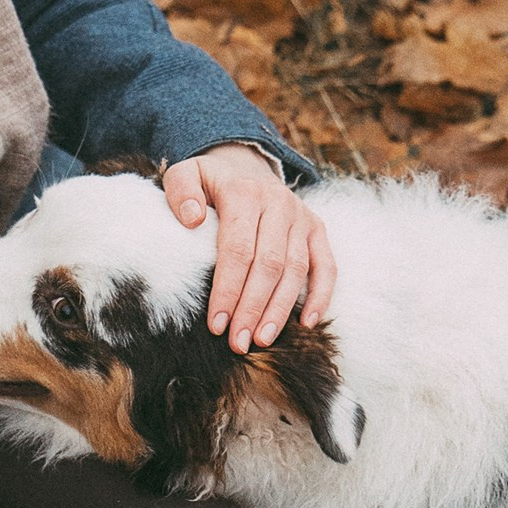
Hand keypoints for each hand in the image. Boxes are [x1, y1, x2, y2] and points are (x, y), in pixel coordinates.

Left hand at [162, 145, 334, 351]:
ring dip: (280, 309)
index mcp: (244, 193)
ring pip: (296, 270)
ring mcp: (301, 217)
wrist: (244, 164)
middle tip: (238, 343)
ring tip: (263, 340)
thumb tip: (192, 219)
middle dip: (252, 308)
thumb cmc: (209, 181)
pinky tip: (307, 324)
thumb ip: (181, 191)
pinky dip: (320, 295)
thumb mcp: (185, 173)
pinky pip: (326, 266)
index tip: (216, 324)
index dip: (228, 290)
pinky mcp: (316, 229)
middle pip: (269, 265)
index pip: (238, 250)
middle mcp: (278, 204)